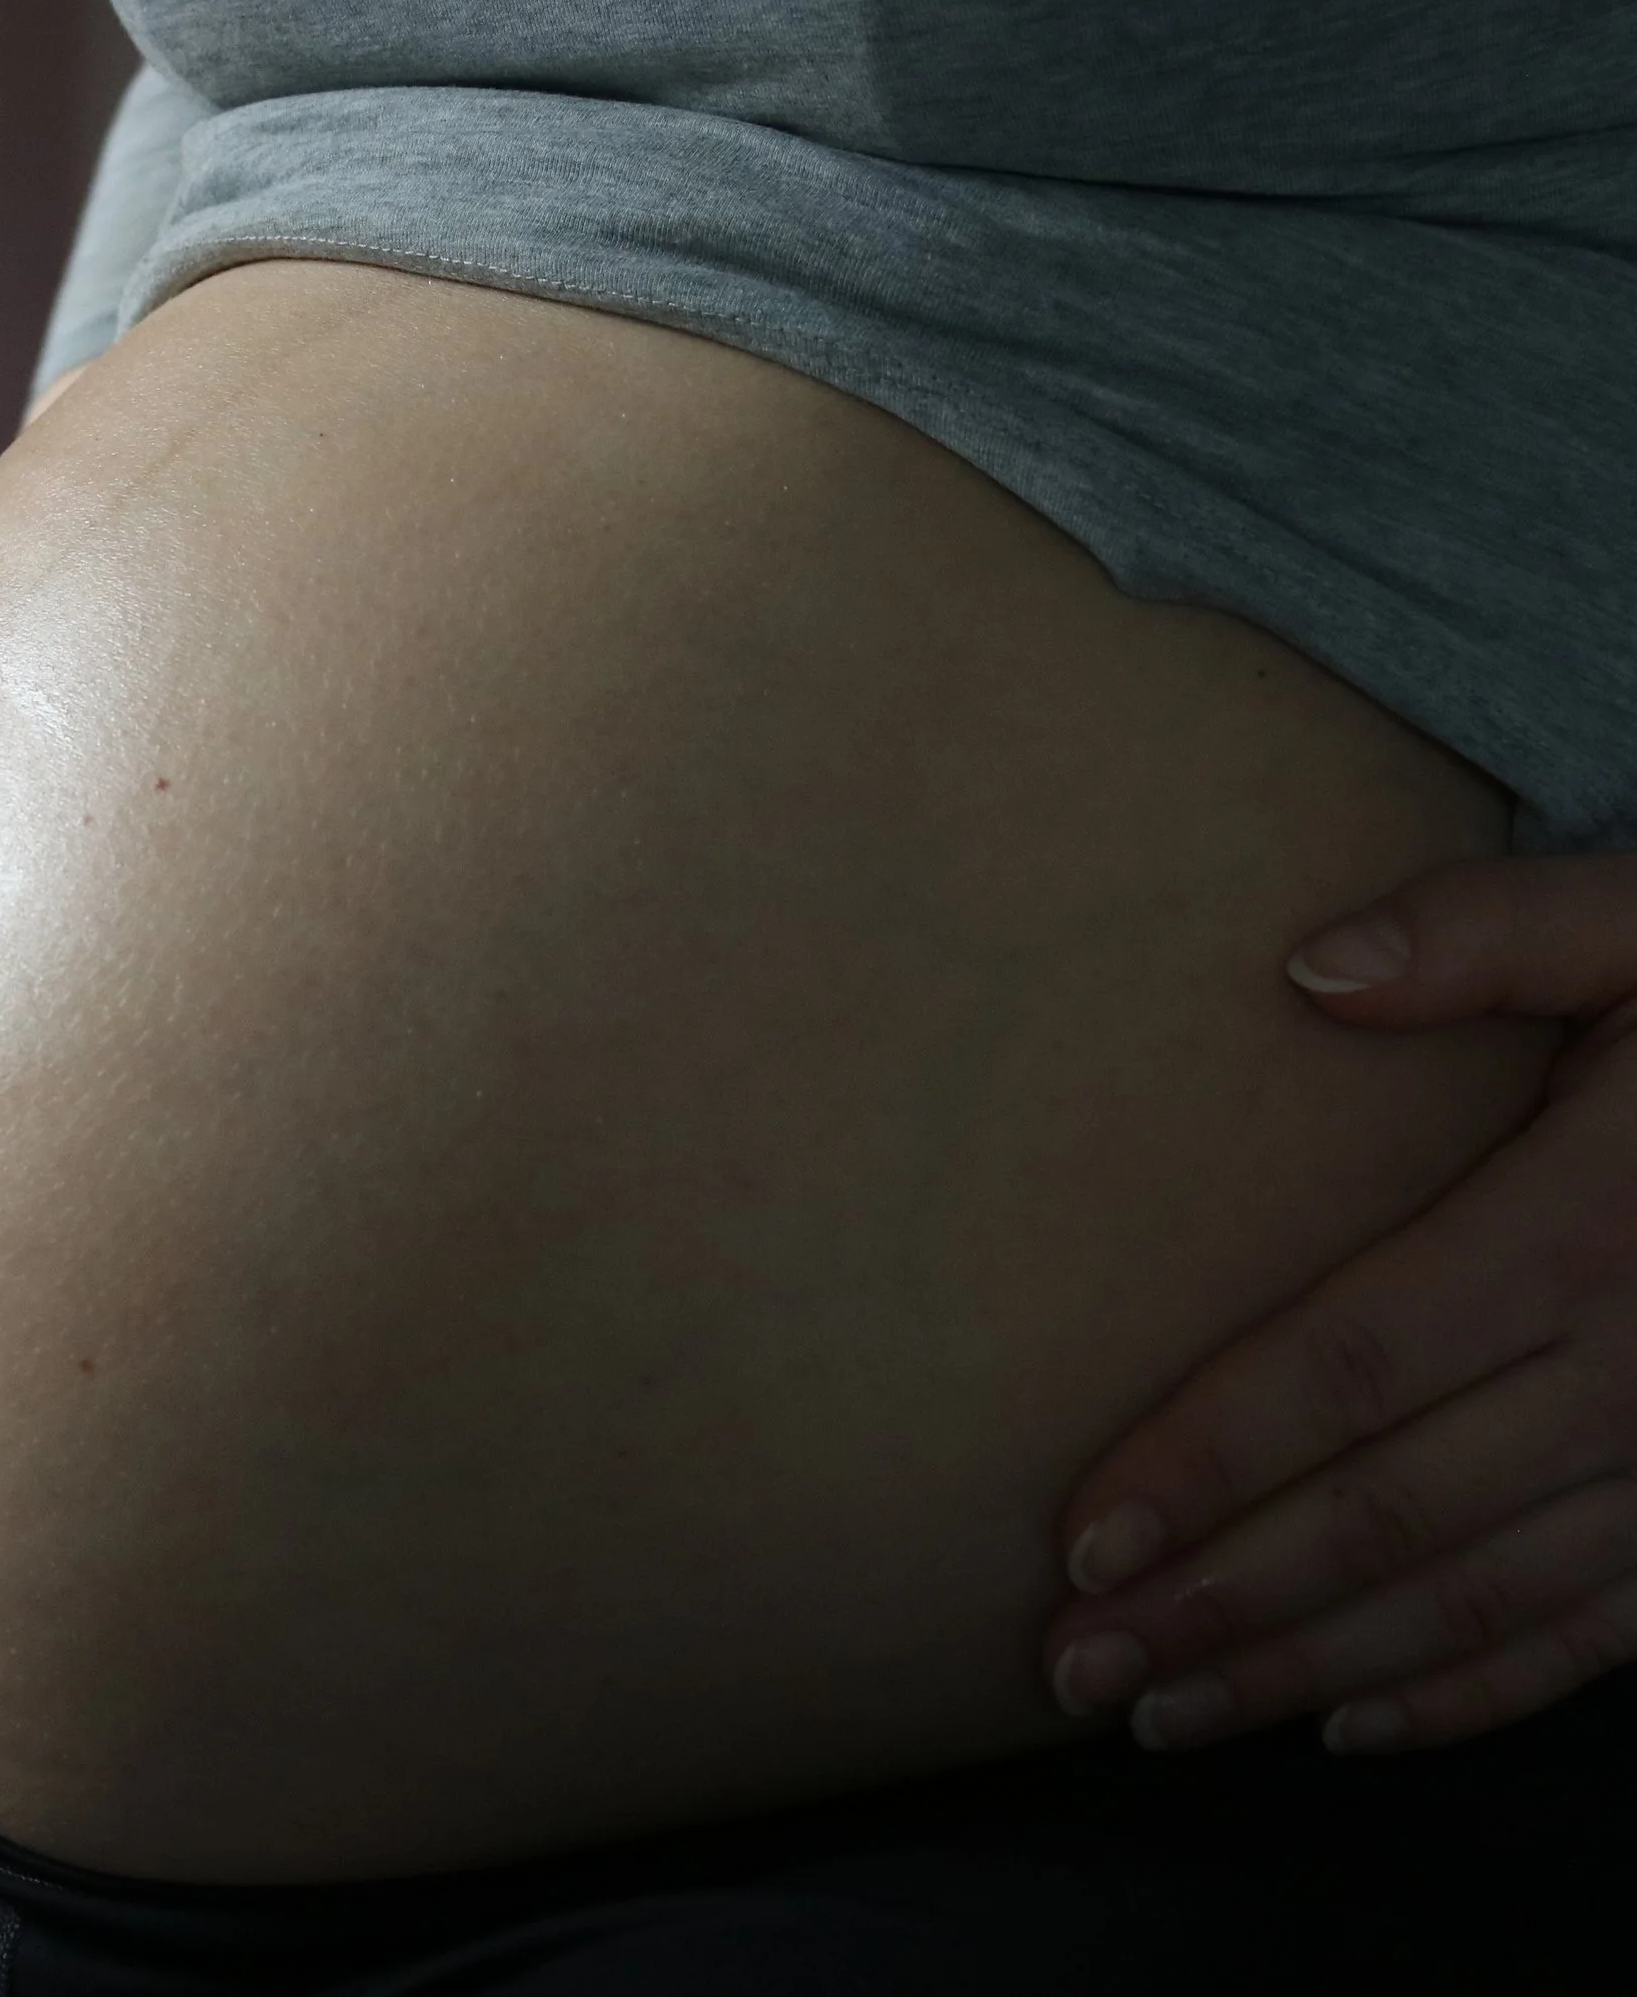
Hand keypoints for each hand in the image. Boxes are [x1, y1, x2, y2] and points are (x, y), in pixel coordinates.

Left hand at [1040, 849, 1636, 1756]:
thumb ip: (1485, 934)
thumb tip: (1309, 968)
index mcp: (1581, 1230)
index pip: (1350, 1368)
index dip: (1209, 1459)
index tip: (1084, 1538)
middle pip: (1387, 1515)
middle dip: (1216, 1601)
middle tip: (1073, 1667)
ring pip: (1474, 1602)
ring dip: (1309, 1669)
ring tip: (1162, 1712)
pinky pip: (1597, 1640)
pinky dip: (1470, 1695)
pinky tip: (1351, 1724)